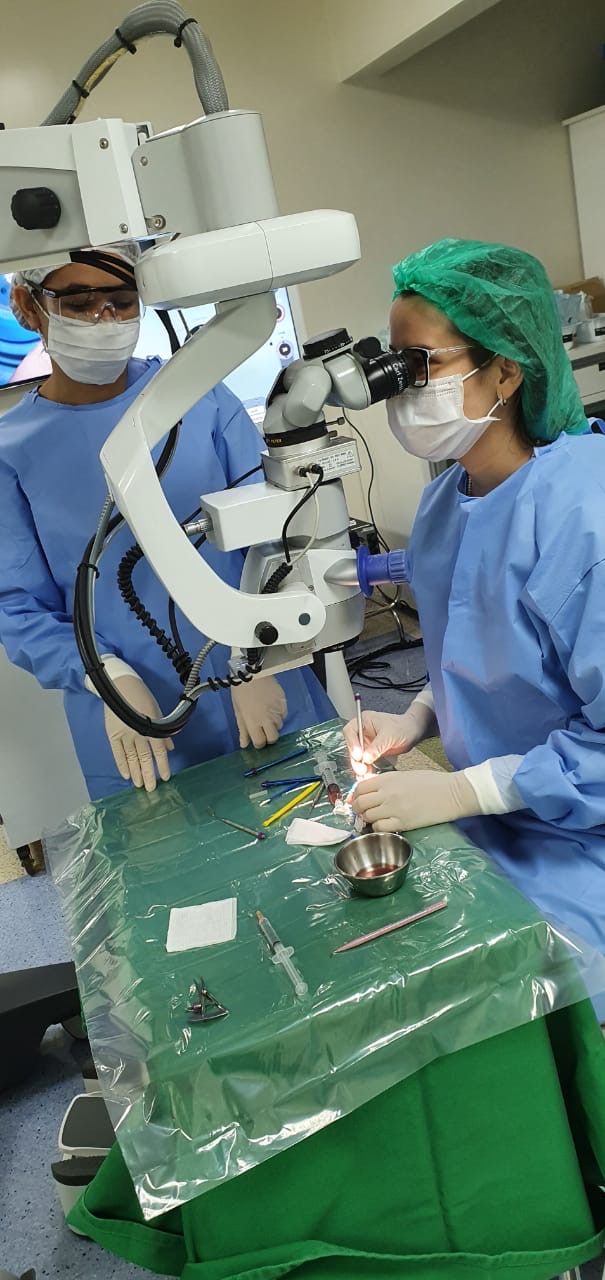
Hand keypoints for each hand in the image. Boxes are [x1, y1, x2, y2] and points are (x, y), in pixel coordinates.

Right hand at [104, 674, 172, 792]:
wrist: (121, 686)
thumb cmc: (142, 697)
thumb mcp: (157, 712)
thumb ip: (163, 732)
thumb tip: (170, 747)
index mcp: (151, 728)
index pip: (159, 752)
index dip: (163, 765)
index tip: (165, 777)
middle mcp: (138, 734)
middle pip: (145, 759)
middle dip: (148, 775)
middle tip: (151, 789)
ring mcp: (124, 735)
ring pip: (131, 758)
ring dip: (136, 773)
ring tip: (139, 785)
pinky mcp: (112, 734)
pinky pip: (117, 753)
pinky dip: (121, 764)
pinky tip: (126, 775)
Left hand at [231, 676, 286, 748]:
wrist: (252, 673)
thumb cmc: (241, 691)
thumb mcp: (238, 711)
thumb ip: (243, 729)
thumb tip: (244, 744)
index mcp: (253, 722)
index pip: (260, 742)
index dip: (259, 744)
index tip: (257, 740)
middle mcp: (267, 719)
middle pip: (273, 738)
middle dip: (269, 737)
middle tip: (264, 731)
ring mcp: (277, 711)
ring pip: (279, 726)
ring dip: (273, 724)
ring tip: (266, 714)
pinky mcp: (284, 703)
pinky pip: (284, 715)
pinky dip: (279, 714)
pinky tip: (272, 707)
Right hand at [344, 700, 436, 776]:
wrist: (413, 732)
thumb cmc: (402, 726)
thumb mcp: (389, 735)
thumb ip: (377, 747)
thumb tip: (365, 758)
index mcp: (363, 721)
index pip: (350, 731)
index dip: (352, 743)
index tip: (358, 754)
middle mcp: (362, 732)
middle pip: (352, 746)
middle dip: (355, 758)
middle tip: (361, 768)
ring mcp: (366, 743)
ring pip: (357, 756)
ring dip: (359, 766)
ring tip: (364, 773)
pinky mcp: (371, 752)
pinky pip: (365, 762)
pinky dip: (365, 768)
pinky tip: (367, 775)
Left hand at [352, 768, 481, 832]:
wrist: (451, 793)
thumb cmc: (432, 782)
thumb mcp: (405, 775)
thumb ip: (387, 782)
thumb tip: (372, 791)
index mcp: (388, 779)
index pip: (360, 787)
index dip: (356, 795)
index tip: (359, 800)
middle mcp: (387, 793)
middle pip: (360, 803)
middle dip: (358, 809)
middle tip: (362, 813)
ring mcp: (394, 808)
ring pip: (368, 817)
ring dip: (369, 820)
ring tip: (376, 819)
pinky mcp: (403, 823)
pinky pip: (380, 828)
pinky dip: (378, 828)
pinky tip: (385, 826)